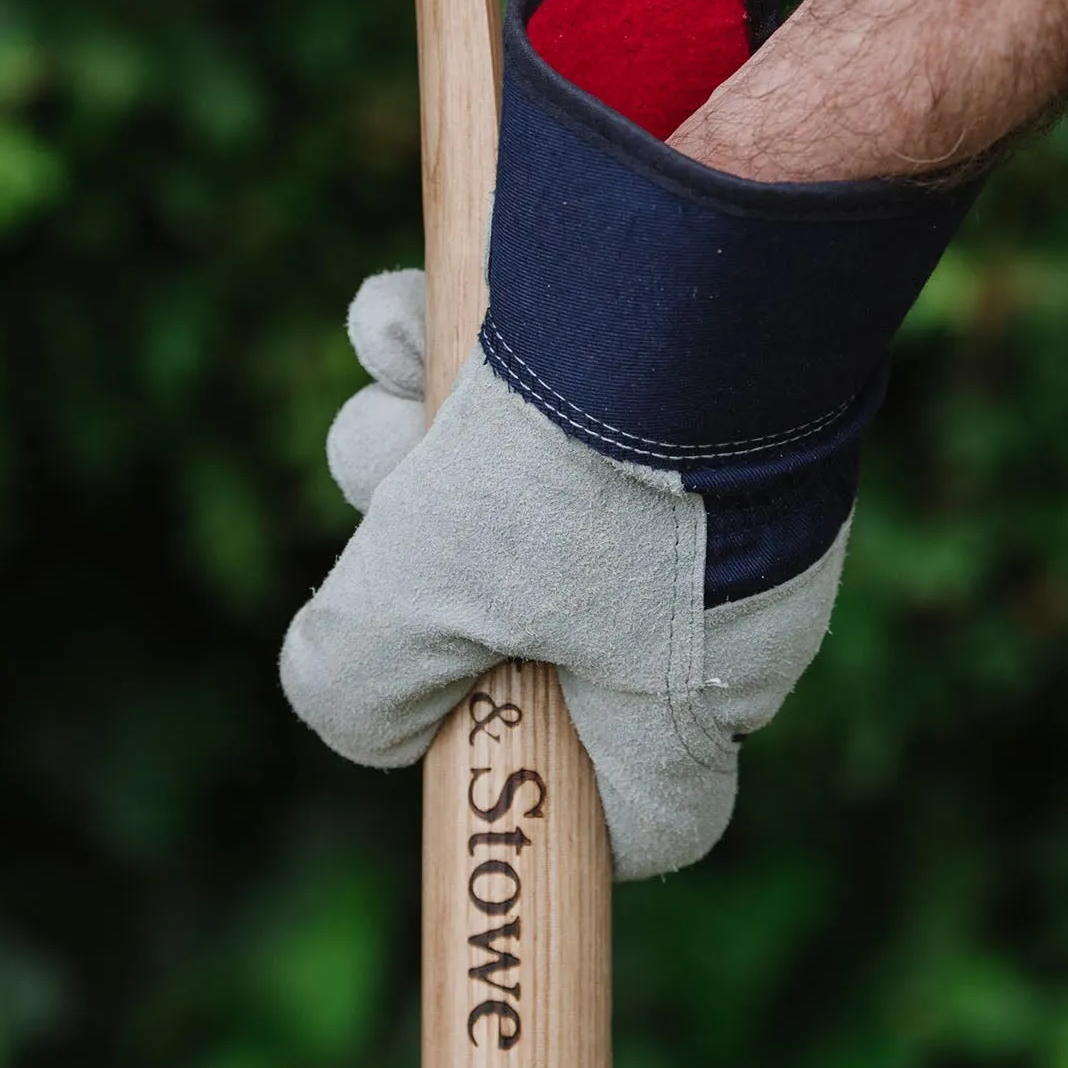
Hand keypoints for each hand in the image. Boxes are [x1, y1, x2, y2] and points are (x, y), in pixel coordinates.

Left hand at [282, 0, 978, 876]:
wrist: (688, 250)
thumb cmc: (580, 456)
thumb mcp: (429, 592)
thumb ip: (366, 683)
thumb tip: (364, 713)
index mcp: (691, 691)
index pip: (651, 817)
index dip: (551, 804)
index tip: (464, 734)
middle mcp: (703, 592)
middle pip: (522, 623)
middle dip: (425, 553)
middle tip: (406, 502)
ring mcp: (688, 475)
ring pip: (500, 487)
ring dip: (414, 428)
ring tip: (406, 379)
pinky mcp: (663, 367)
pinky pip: (527, 382)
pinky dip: (445, 342)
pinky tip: (407, 311)